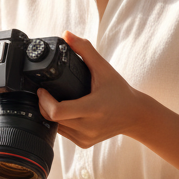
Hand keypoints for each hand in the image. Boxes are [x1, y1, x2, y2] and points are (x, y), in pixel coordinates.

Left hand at [35, 31, 145, 148]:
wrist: (136, 115)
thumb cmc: (120, 92)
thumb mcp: (104, 69)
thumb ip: (85, 50)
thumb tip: (67, 35)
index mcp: (93, 108)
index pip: (57, 111)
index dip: (45, 100)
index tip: (42, 89)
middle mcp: (88, 126)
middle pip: (52, 119)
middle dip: (44, 104)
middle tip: (45, 92)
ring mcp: (85, 138)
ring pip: (55, 127)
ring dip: (51, 114)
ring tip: (55, 100)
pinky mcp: (84, 143)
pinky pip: (63, 133)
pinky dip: (59, 122)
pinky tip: (65, 111)